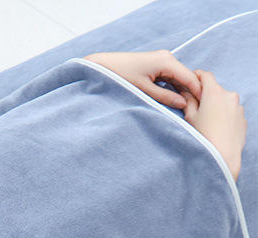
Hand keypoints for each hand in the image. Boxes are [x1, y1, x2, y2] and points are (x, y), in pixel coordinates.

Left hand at [83, 49, 201, 109]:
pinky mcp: (156, 65)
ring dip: (182, 91)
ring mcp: (162, 60)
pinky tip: (175, 100)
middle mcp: (167, 58)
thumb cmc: (121, 77)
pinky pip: (170, 78)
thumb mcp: (143, 91)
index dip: (198, 92)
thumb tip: (183, 104)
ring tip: (189, 107)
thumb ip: (164, 97)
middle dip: (191, 92)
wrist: (104, 67)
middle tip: (198, 110)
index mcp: (167, 61)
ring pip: (178, 78)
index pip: (189, 77)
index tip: (204, 106)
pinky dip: (173, 88)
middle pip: (186, 77)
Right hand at [179, 69, 246, 180]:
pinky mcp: (243, 118)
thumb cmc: (203, 137)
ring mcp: (238, 107)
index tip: (190, 81)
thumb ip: (188, 101)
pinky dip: (224, 117)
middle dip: (206, 97)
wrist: (222, 156)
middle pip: (215, 90)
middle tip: (195, 110)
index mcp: (214, 93)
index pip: (206, 76)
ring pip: (224, 102)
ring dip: (216, 108)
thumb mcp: (190, 118)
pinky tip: (217, 130)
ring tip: (207, 124)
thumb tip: (185, 91)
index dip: (196, 77)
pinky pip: (231, 113)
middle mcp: (229, 95)